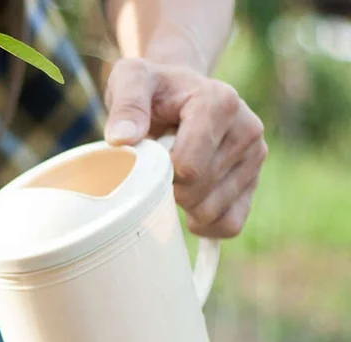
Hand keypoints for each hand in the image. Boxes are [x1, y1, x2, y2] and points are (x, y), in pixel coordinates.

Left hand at [104, 58, 266, 238]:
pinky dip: (205, 226)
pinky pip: (230, 224)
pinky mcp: (254, 180)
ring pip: (212, 212)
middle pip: (198, 192)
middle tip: (158, 167)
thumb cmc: (152, 88)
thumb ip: (126, 104)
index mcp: (220, 103)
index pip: (189, 167)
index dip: (158, 175)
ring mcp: (255, 157)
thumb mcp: (131, 80)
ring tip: (173, 179)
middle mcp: (247, 129)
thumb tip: (122, 138)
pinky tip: (187, 209)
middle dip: (167, 190)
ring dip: (182, 207)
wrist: (177, 92)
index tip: (148, 157)